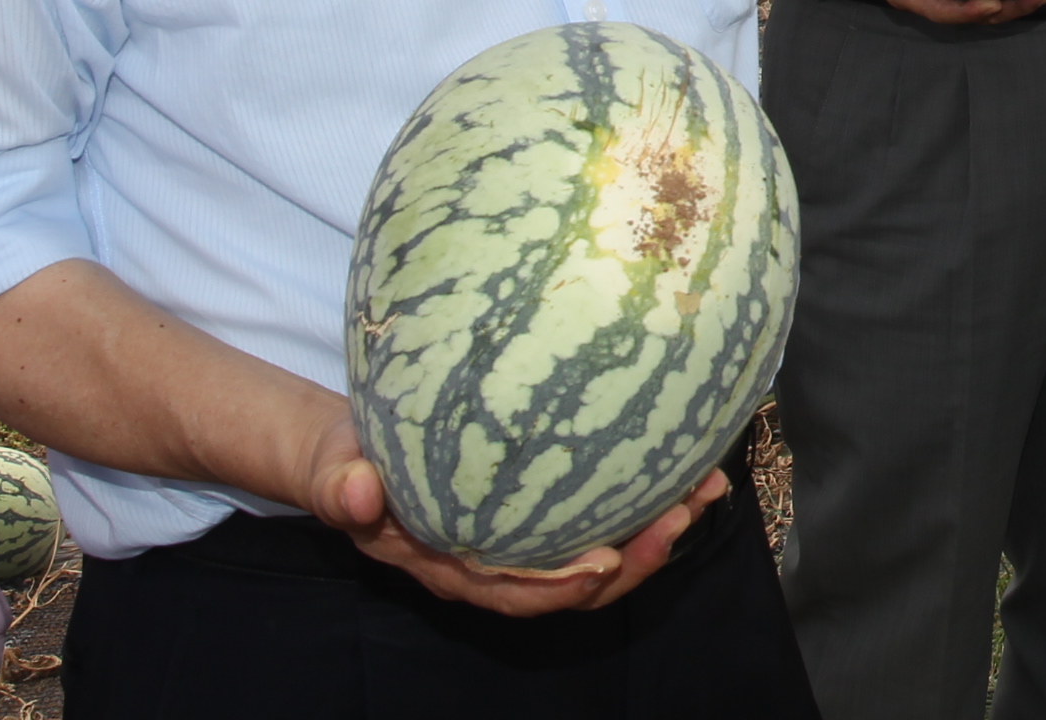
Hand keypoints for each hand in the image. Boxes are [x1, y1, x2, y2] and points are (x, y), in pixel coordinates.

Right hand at [297, 413, 728, 615]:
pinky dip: (648, 494)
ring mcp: (529, 537)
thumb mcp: (338, 473)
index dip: (561, 587)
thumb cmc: (350, 465)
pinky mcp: (548, 506)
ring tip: (707, 488)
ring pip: (604, 550)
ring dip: (659, 527)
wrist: (356, 453)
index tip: (604, 564)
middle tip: (682, 515)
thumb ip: (344, 489)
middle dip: (636, 558)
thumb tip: (358, 498)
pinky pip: (604, 513)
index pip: (516, 592)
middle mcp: (501, 561)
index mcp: (455, 566)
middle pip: (579, 582)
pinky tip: (689, 460)